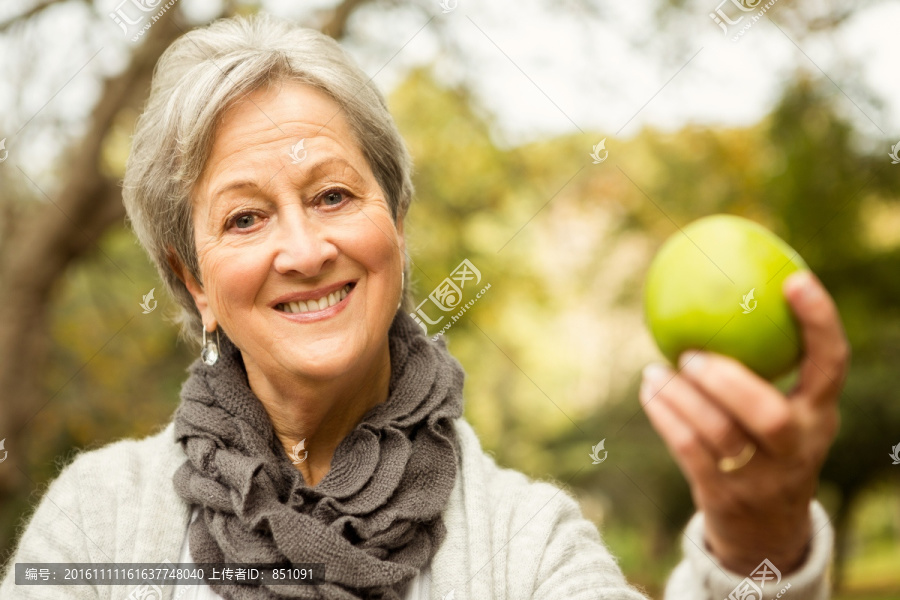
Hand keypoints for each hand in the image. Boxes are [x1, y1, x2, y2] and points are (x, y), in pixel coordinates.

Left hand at [639, 270, 848, 575]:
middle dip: (728, 382)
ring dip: (681, 398)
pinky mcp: (725, 495)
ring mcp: (761, 478)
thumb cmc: (769, 447)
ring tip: (655, 371)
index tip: (794, 280)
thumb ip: (765, 364)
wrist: (766, 531)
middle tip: (692, 355)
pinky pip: (689, 450)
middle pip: (769, 417)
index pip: (831, 365)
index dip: (819, 322)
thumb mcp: (785, 410)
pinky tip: (649, 391)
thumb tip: (723, 285)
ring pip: (719, 435)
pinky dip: (665, 417)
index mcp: (819, 415)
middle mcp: (797, 448)